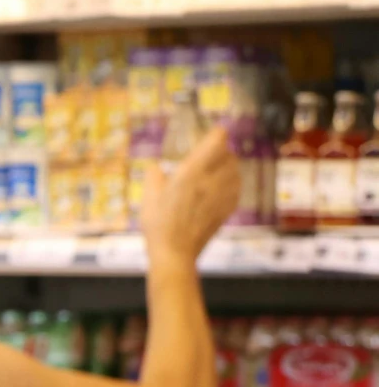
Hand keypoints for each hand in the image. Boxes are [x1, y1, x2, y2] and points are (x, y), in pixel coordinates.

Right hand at [140, 127, 240, 263]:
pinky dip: (232, 183)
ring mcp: (223, 194)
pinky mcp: (228, 207)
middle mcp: (212, 179)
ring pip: (235, 169)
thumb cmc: (159, 225)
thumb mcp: (148, 198)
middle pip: (229, 154)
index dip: (216, 134)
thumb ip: (153, 177)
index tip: (212, 133)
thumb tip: (156, 167)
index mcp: (191, 172)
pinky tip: (220, 188)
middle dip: (221, 151)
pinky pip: (237, 187)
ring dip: (228, 166)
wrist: (176, 253)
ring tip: (216, 171)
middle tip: (211, 154)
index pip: (217, 140)